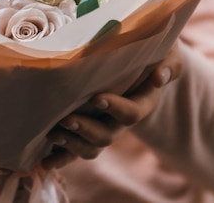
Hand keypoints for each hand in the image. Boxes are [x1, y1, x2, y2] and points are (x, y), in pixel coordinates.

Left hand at [42, 44, 181, 170]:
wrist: (136, 58)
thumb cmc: (151, 52)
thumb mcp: (166, 52)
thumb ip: (168, 63)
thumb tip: (159, 77)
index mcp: (143, 102)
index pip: (132, 113)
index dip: (116, 108)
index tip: (97, 98)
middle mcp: (122, 120)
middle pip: (107, 135)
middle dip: (86, 130)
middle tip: (67, 119)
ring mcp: (104, 125)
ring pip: (91, 147)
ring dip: (72, 144)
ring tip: (53, 134)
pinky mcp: (88, 127)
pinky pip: (75, 149)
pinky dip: (61, 157)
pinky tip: (45, 161)